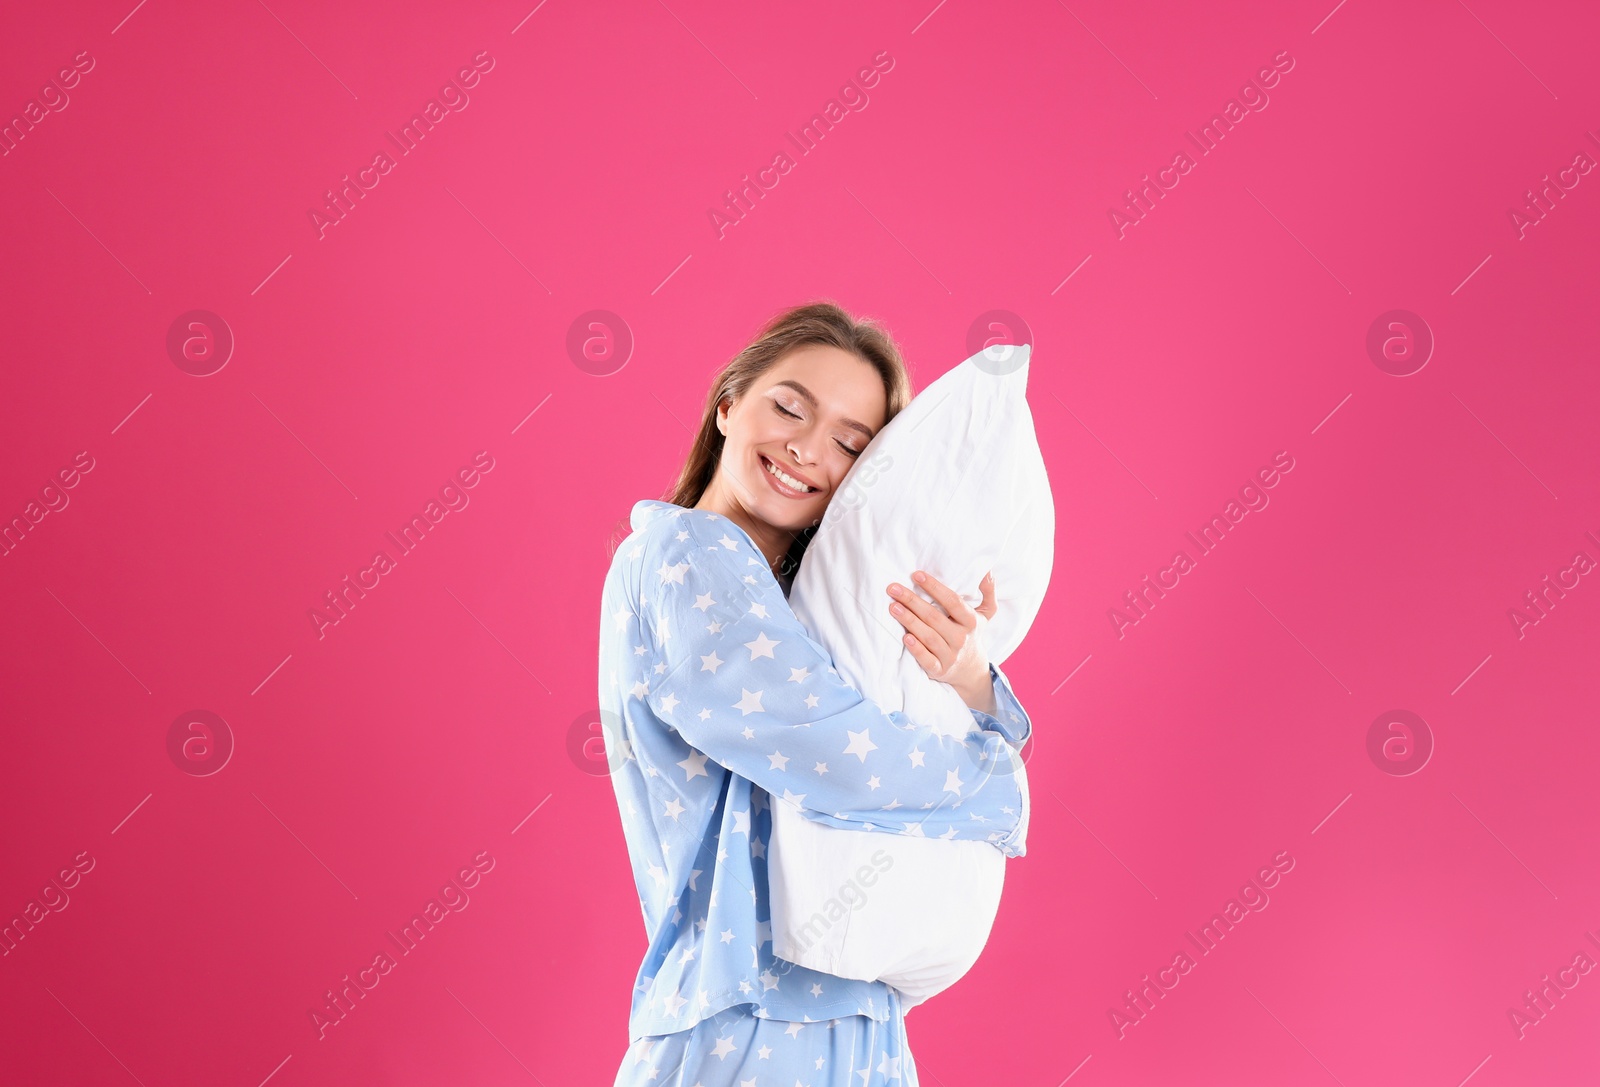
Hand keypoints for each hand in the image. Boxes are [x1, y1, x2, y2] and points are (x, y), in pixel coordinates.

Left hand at [885, 570, 998, 713]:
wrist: (971, 670)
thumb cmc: (972, 634)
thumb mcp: (986, 614)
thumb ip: (988, 591)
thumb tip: (987, 570)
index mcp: (971, 622)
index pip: (952, 601)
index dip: (934, 587)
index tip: (916, 574)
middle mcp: (961, 638)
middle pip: (934, 617)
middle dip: (912, 601)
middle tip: (893, 588)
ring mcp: (950, 655)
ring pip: (928, 637)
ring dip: (909, 621)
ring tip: (893, 607)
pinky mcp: (939, 670)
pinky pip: (926, 660)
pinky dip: (916, 649)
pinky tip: (904, 637)